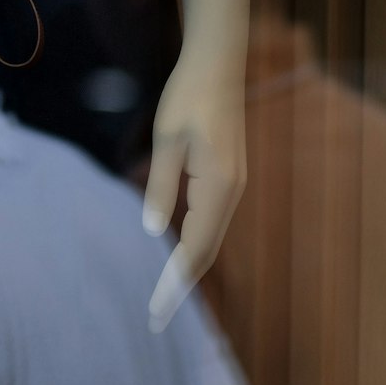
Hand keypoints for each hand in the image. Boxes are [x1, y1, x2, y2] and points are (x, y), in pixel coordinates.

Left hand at [142, 0, 251, 330]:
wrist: (218, 64)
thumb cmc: (187, 97)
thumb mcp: (167, 140)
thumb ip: (161, 187)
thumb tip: (154, 232)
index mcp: (218, 187)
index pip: (195, 250)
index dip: (175, 284)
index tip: (156, 313)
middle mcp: (231, 193)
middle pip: (205, 252)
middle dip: (180, 287)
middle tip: (155, 320)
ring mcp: (231, 186)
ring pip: (209, 239)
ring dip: (187, 269)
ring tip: (163, 298)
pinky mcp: (226, 177)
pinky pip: (210, 222)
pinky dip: (193, 246)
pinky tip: (177, 258)